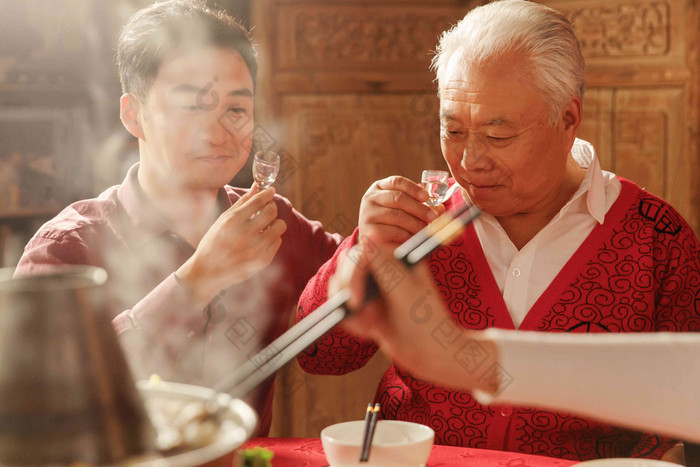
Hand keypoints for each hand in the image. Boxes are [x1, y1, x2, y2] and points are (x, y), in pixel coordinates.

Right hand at [176, 186, 286, 306]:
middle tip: (266, 210)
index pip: (259, 201)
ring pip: (280, 226)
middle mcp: (245, 234)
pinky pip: (278, 241)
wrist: (208, 271)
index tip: (270, 191)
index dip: (268, 193)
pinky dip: (272, 238)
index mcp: (233, 221)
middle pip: (272, 211)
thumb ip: (242, 202)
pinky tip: (261, 240)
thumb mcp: (223, 219)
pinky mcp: (262, 261)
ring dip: (274, 223)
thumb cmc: (214, 242)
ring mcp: (255, 249)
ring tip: (265, 226)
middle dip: (271, 207)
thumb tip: (257, 186)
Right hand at [330, 231, 495, 390]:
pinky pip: (346, 308)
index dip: (352, 275)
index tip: (357, 302)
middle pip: (346, 268)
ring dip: (350, 309)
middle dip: (347, 293)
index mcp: (395, 258)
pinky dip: (353, 322)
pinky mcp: (368, 307)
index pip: (360, 254)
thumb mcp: (405, 291)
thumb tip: (368, 239)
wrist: (434, 354)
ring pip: (342, 289)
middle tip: (358, 314)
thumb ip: (385, 264)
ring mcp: (374, 288)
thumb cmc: (426, 322)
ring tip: (370, 327)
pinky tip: (370, 332)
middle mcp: (383, 269)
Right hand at [358, 176, 444, 244]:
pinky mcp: (370, 232)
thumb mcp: (403, 209)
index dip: (413, 188)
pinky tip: (414, 239)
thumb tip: (440, 209)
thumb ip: (419, 206)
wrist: (373, 243)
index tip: (427, 196)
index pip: (397, 182)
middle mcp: (370, 199)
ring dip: (416, 224)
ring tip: (426, 230)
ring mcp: (367, 215)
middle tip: (433, 217)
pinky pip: (394, 232)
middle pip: (398, 198)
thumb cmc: (392, 223)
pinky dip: (408, 235)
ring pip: (397, 216)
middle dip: (419, 208)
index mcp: (379, 188)